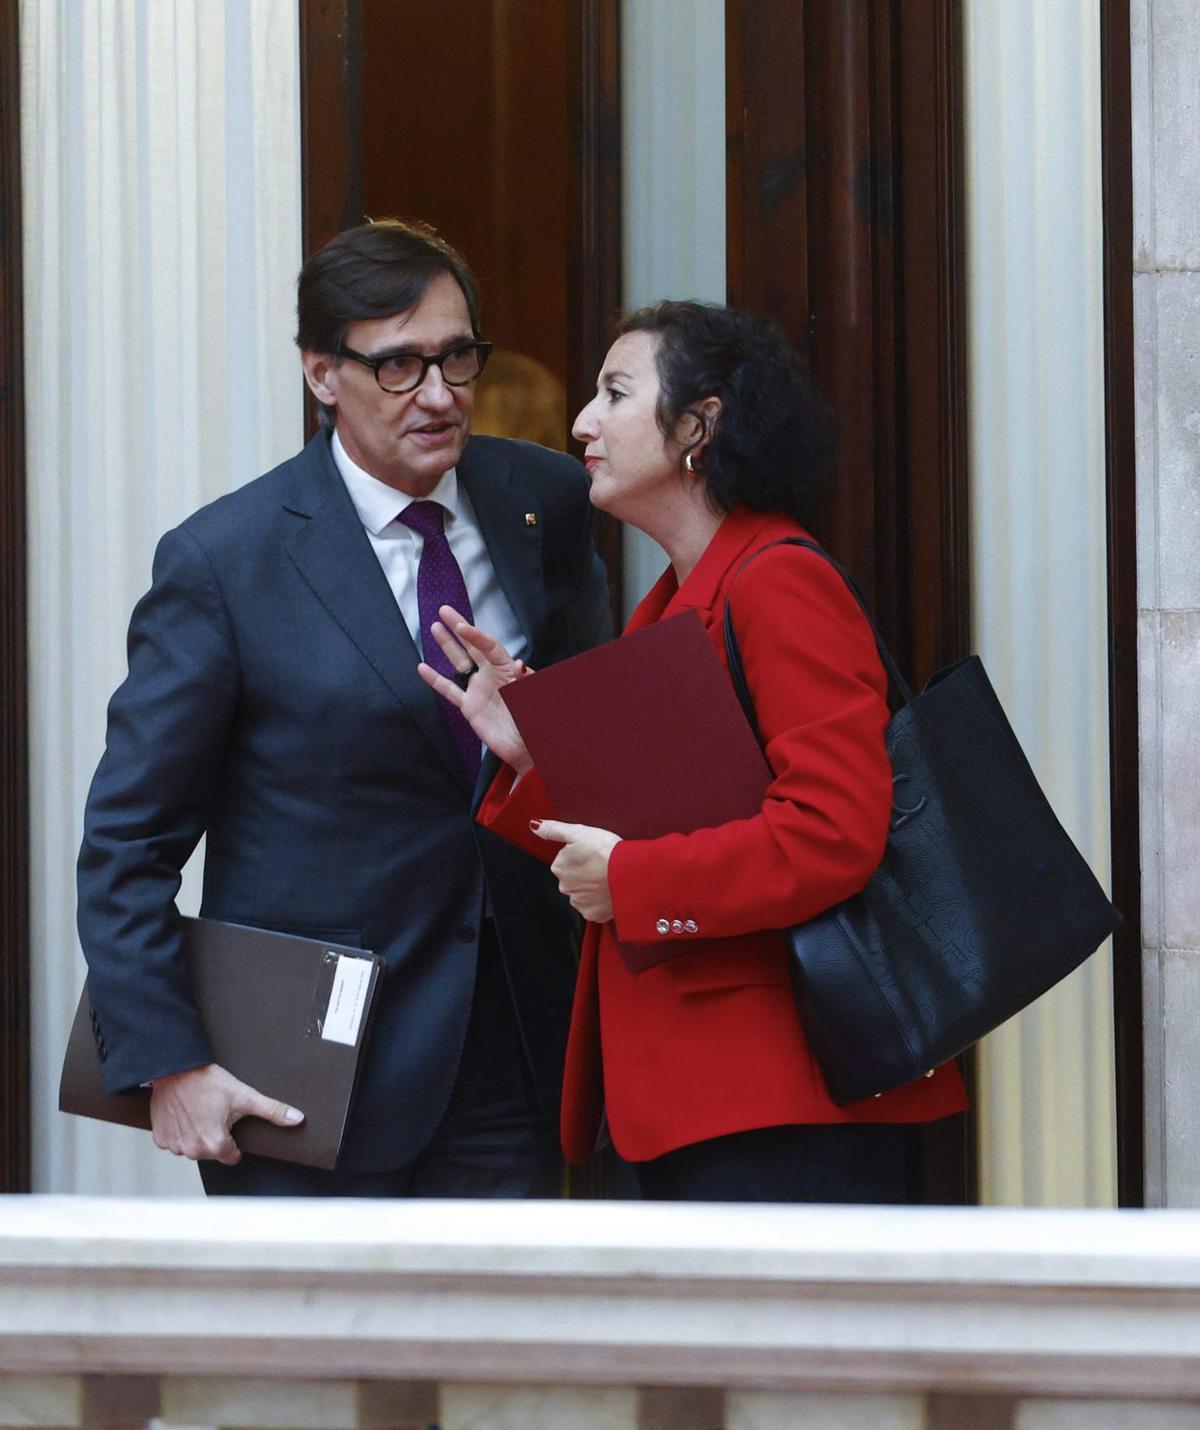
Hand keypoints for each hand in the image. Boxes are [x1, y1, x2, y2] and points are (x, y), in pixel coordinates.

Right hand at [149, 1062, 302, 1164]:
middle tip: (214, 1113)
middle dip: (216, 1137)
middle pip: (212, 1152)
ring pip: (193, 1148)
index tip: (230, 1123)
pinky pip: (175, 1142)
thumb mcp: (244, 1095)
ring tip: (199, 1111)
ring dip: (197, 1135)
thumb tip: (295, 1119)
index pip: (232, 1156)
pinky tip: (185, 1114)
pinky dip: (180, 1131)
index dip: (234, 1141)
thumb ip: (272, 1111)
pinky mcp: (160, 1138)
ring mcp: (174, 1145)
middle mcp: (193, 1150)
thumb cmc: (206, 1081)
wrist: (175, 1068)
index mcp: (214, 1144)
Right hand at [417, 605, 533, 772]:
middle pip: (472, 647)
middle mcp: (491, 675)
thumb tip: (519, 664)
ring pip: (459, 663)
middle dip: (458, 628)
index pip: (489, 646)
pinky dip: (436, 680)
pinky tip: (422, 668)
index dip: (475, 635)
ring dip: (447, 646)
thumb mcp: (533, 697)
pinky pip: (449, 690)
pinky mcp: (469, 707)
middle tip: (444, 610)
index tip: (460, 626)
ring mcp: (478, 689)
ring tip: (434, 627)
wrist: (525, 748)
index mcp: (508, 669)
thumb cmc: (533, 721)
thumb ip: (526, 680)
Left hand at [531, 819, 621, 921]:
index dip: (581, 856)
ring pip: (583, 893)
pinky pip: (594, 908)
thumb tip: (535, 826)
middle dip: (585, 873)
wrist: (630, 874)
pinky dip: (600, 901)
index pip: (565, 860)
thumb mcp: (579, 832)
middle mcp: (565, 887)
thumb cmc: (607, 851)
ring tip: (608, 878)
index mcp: (559, 867)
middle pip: (573, 878)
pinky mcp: (593, 914)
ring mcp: (579, 902)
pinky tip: (609, 891)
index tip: (593, 853)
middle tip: (602, 865)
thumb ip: (554, 830)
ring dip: (592, 887)